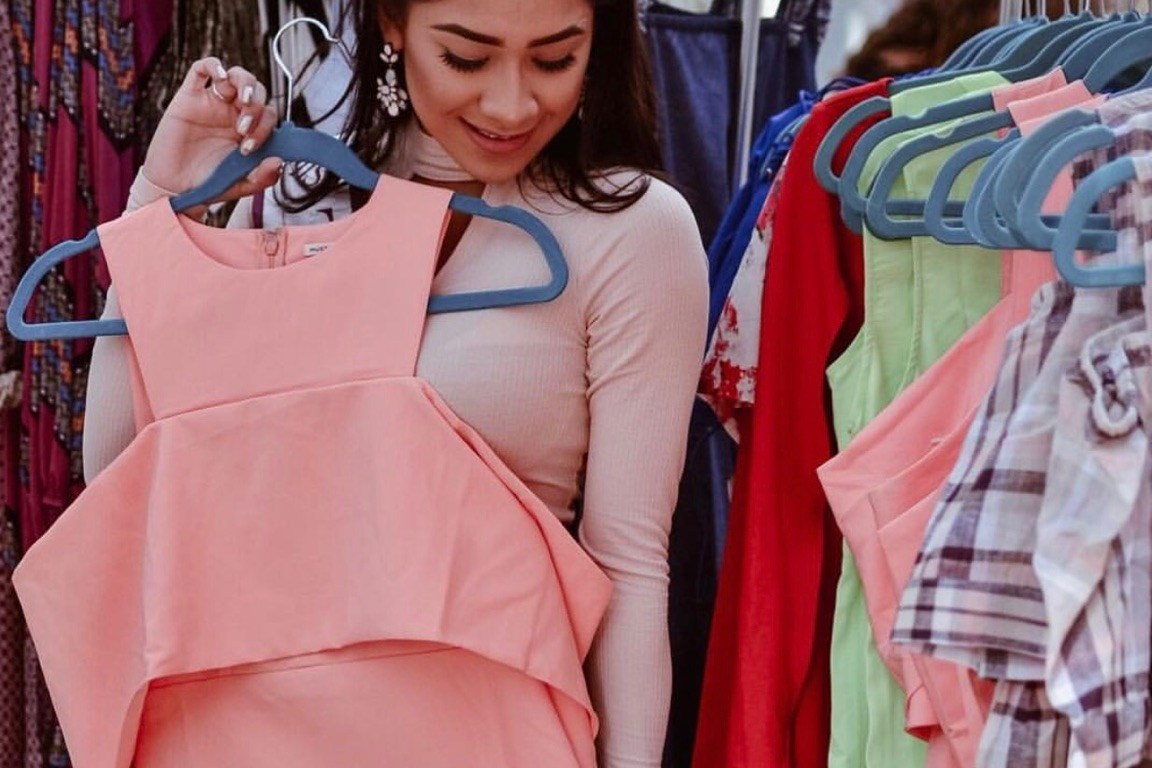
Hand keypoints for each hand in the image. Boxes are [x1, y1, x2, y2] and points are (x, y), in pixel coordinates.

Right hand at [141, 58, 282, 214]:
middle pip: (258, 92)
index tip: (249, 148)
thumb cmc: (208, 184)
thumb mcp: (241, 185)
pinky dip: (214, 65)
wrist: (174, 187)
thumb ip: (263, 177)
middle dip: (256, 107)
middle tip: (243, 129)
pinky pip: (201, 69)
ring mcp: (213, 103)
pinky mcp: (189, 96)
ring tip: (242, 101)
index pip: (269, 115)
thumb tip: (279, 162)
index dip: (266, 127)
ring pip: (237, 76)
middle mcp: (234, 113)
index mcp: (250, 130)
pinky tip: (221, 77)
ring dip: (245, 84)